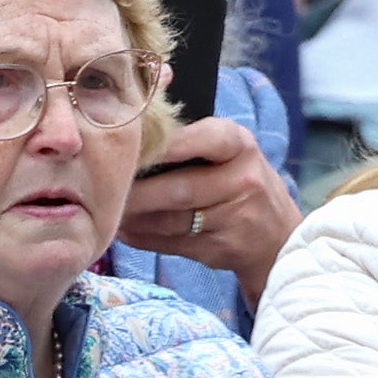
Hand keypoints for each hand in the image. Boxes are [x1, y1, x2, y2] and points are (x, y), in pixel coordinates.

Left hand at [117, 114, 303, 310]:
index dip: (161, 146)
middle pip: (178, 188)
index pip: (200, 139)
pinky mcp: (224, 249)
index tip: (125, 148)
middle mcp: (245, 181)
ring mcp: (237, 219)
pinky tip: (125, 229)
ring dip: (132, 217)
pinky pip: (172, 243)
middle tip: (100, 187)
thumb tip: (125, 129)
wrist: (277, 235)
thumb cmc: (234, 178)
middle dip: (135, 191)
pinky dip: (143, 237)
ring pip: (170, 220)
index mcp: (239, 145)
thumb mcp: (225, 149)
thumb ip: (184, 136)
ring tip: (107, 209)